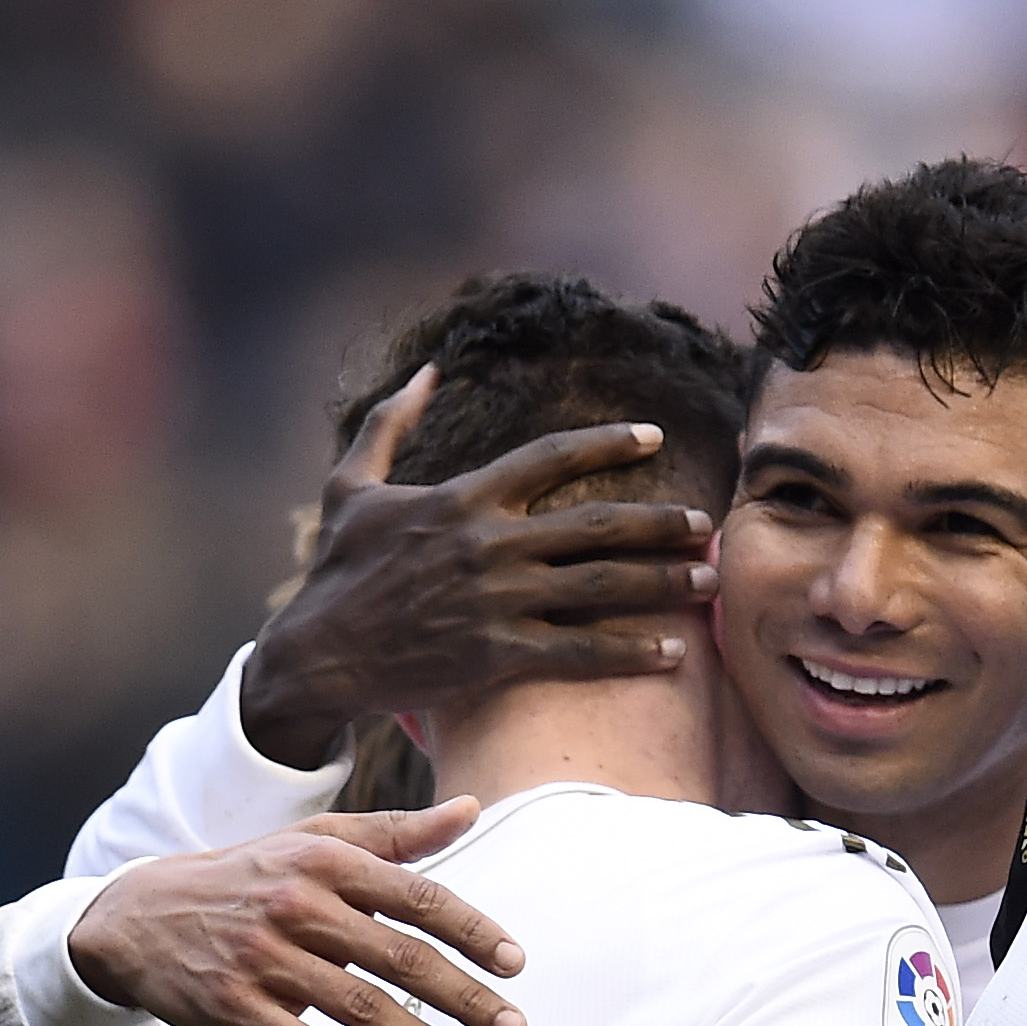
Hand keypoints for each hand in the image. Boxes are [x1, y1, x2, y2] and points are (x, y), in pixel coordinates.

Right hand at [70, 808, 526, 1025]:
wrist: (142, 915)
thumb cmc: (251, 876)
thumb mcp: (316, 842)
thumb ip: (398, 833)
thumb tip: (472, 809)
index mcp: (325, 862)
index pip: (417, 897)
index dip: (472, 932)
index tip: (516, 964)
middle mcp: (297, 906)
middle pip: (401, 959)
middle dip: (466, 998)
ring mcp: (263, 958)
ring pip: (360, 1008)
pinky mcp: (232, 1005)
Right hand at [237, 369, 718, 767]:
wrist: (317, 654)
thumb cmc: (337, 571)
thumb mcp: (351, 486)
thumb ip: (389, 425)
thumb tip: (423, 371)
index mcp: (464, 498)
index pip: (552, 456)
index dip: (609, 443)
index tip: (655, 437)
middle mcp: (489, 544)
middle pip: (598, 525)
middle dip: (661, 524)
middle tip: (708, 526)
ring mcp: (498, 601)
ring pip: (602, 587)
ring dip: (664, 582)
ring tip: (709, 581)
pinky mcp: (498, 655)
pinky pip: (581, 651)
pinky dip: (631, 651)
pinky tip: (673, 651)